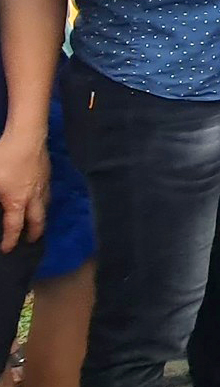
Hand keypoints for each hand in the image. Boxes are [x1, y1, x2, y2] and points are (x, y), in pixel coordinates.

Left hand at [0, 125, 49, 253]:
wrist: (27, 137)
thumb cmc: (4, 158)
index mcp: (16, 202)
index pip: (14, 227)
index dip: (10, 240)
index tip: (7, 249)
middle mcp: (33, 197)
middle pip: (37, 220)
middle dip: (35, 233)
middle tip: (32, 241)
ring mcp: (43, 184)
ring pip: (45, 206)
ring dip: (41, 216)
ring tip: (38, 220)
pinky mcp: (47, 173)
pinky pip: (47, 192)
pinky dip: (44, 200)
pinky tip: (40, 195)